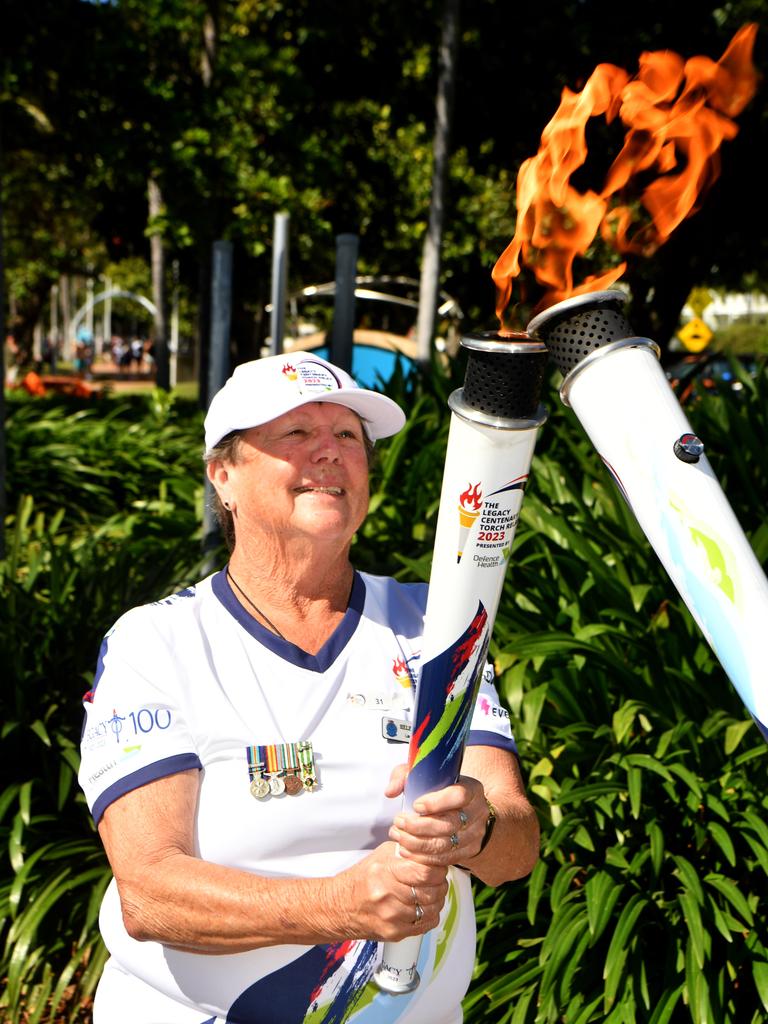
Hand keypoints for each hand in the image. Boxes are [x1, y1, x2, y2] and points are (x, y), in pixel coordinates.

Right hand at [327, 841, 448, 942]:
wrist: (339, 907)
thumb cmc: (361, 879)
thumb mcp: (380, 855)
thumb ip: (406, 851)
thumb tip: (429, 850)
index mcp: (384, 872)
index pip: (424, 872)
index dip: (437, 868)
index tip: (436, 866)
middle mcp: (387, 896)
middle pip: (432, 891)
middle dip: (439, 883)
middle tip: (435, 878)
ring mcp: (391, 917)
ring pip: (432, 908)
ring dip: (436, 899)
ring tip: (428, 891)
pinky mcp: (395, 933)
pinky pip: (426, 924)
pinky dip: (430, 914)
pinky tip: (422, 906)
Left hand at [387, 775, 487, 866]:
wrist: (462, 809)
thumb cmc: (439, 789)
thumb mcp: (422, 775)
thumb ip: (403, 777)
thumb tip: (390, 791)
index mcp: (472, 789)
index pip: (459, 796)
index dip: (436, 802)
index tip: (415, 805)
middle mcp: (478, 812)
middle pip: (449, 824)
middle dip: (419, 826)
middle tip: (398, 822)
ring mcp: (476, 834)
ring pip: (446, 844)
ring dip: (417, 843)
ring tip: (398, 836)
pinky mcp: (469, 851)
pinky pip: (445, 858)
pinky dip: (423, 857)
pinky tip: (406, 850)